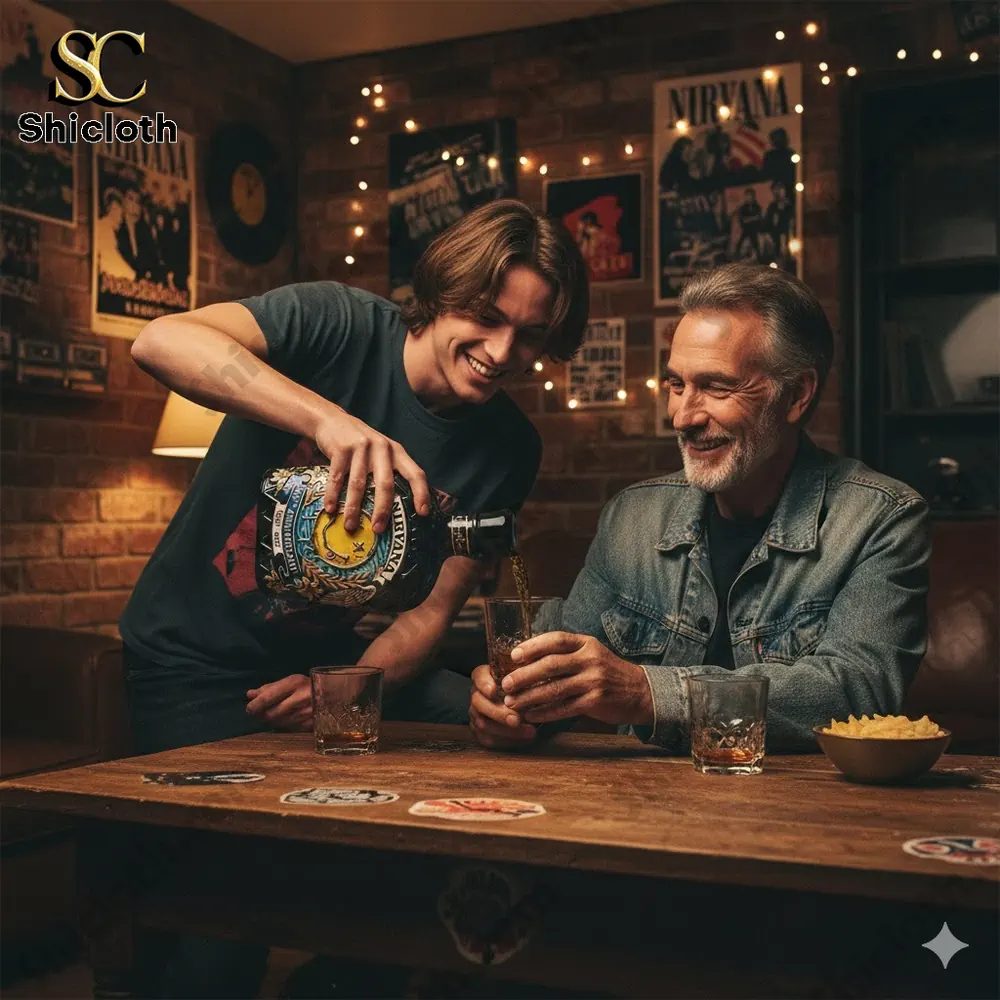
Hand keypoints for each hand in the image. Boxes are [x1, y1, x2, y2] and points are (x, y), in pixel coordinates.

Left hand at [246, 674, 312, 730]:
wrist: (335, 693)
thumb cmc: (308, 685)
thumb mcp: (290, 681)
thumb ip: (269, 688)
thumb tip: (250, 694)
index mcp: (295, 683)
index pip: (268, 698)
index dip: (255, 705)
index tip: (249, 709)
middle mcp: (302, 697)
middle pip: (272, 714)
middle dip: (261, 716)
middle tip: (256, 714)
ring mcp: (309, 712)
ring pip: (280, 723)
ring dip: (271, 721)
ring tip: (270, 715)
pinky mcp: (313, 724)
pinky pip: (291, 729)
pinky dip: (284, 726)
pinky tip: (284, 720)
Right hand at [313, 406, 430, 533]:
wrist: (332, 420)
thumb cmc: (360, 445)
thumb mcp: (380, 453)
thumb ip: (389, 472)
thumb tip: (397, 510)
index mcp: (396, 452)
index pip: (415, 473)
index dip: (421, 493)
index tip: (422, 513)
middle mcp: (382, 448)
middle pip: (385, 483)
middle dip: (382, 509)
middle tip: (378, 529)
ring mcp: (361, 447)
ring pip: (358, 484)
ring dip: (353, 508)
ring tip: (350, 526)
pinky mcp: (341, 448)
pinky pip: (336, 477)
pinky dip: (332, 495)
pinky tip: (330, 509)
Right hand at [468, 665, 537, 749]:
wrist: (522, 706)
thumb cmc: (523, 688)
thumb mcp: (523, 678)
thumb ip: (524, 676)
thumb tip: (533, 674)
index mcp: (484, 677)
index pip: (478, 676)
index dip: (483, 684)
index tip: (493, 690)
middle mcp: (476, 694)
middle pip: (478, 703)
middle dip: (498, 713)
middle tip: (516, 719)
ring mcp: (475, 714)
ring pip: (483, 724)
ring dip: (507, 730)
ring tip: (529, 731)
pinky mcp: (479, 731)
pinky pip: (488, 739)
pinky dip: (507, 741)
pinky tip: (524, 739)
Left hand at [501, 632, 652, 726]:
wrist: (639, 691)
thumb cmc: (607, 671)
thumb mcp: (591, 653)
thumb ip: (566, 654)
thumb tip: (527, 659)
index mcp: (586, 643)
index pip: (556, 640)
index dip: (532, 646)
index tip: (513, 656)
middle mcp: (590, 659)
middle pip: (551, 665)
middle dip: (524, 675)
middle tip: (506, 684)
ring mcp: (593, 681)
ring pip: (554, 689)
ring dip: (529, 697)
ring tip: (512, 702)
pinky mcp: (595, 701)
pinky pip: (564, 708)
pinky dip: (545, 713)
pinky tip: (531, 716)